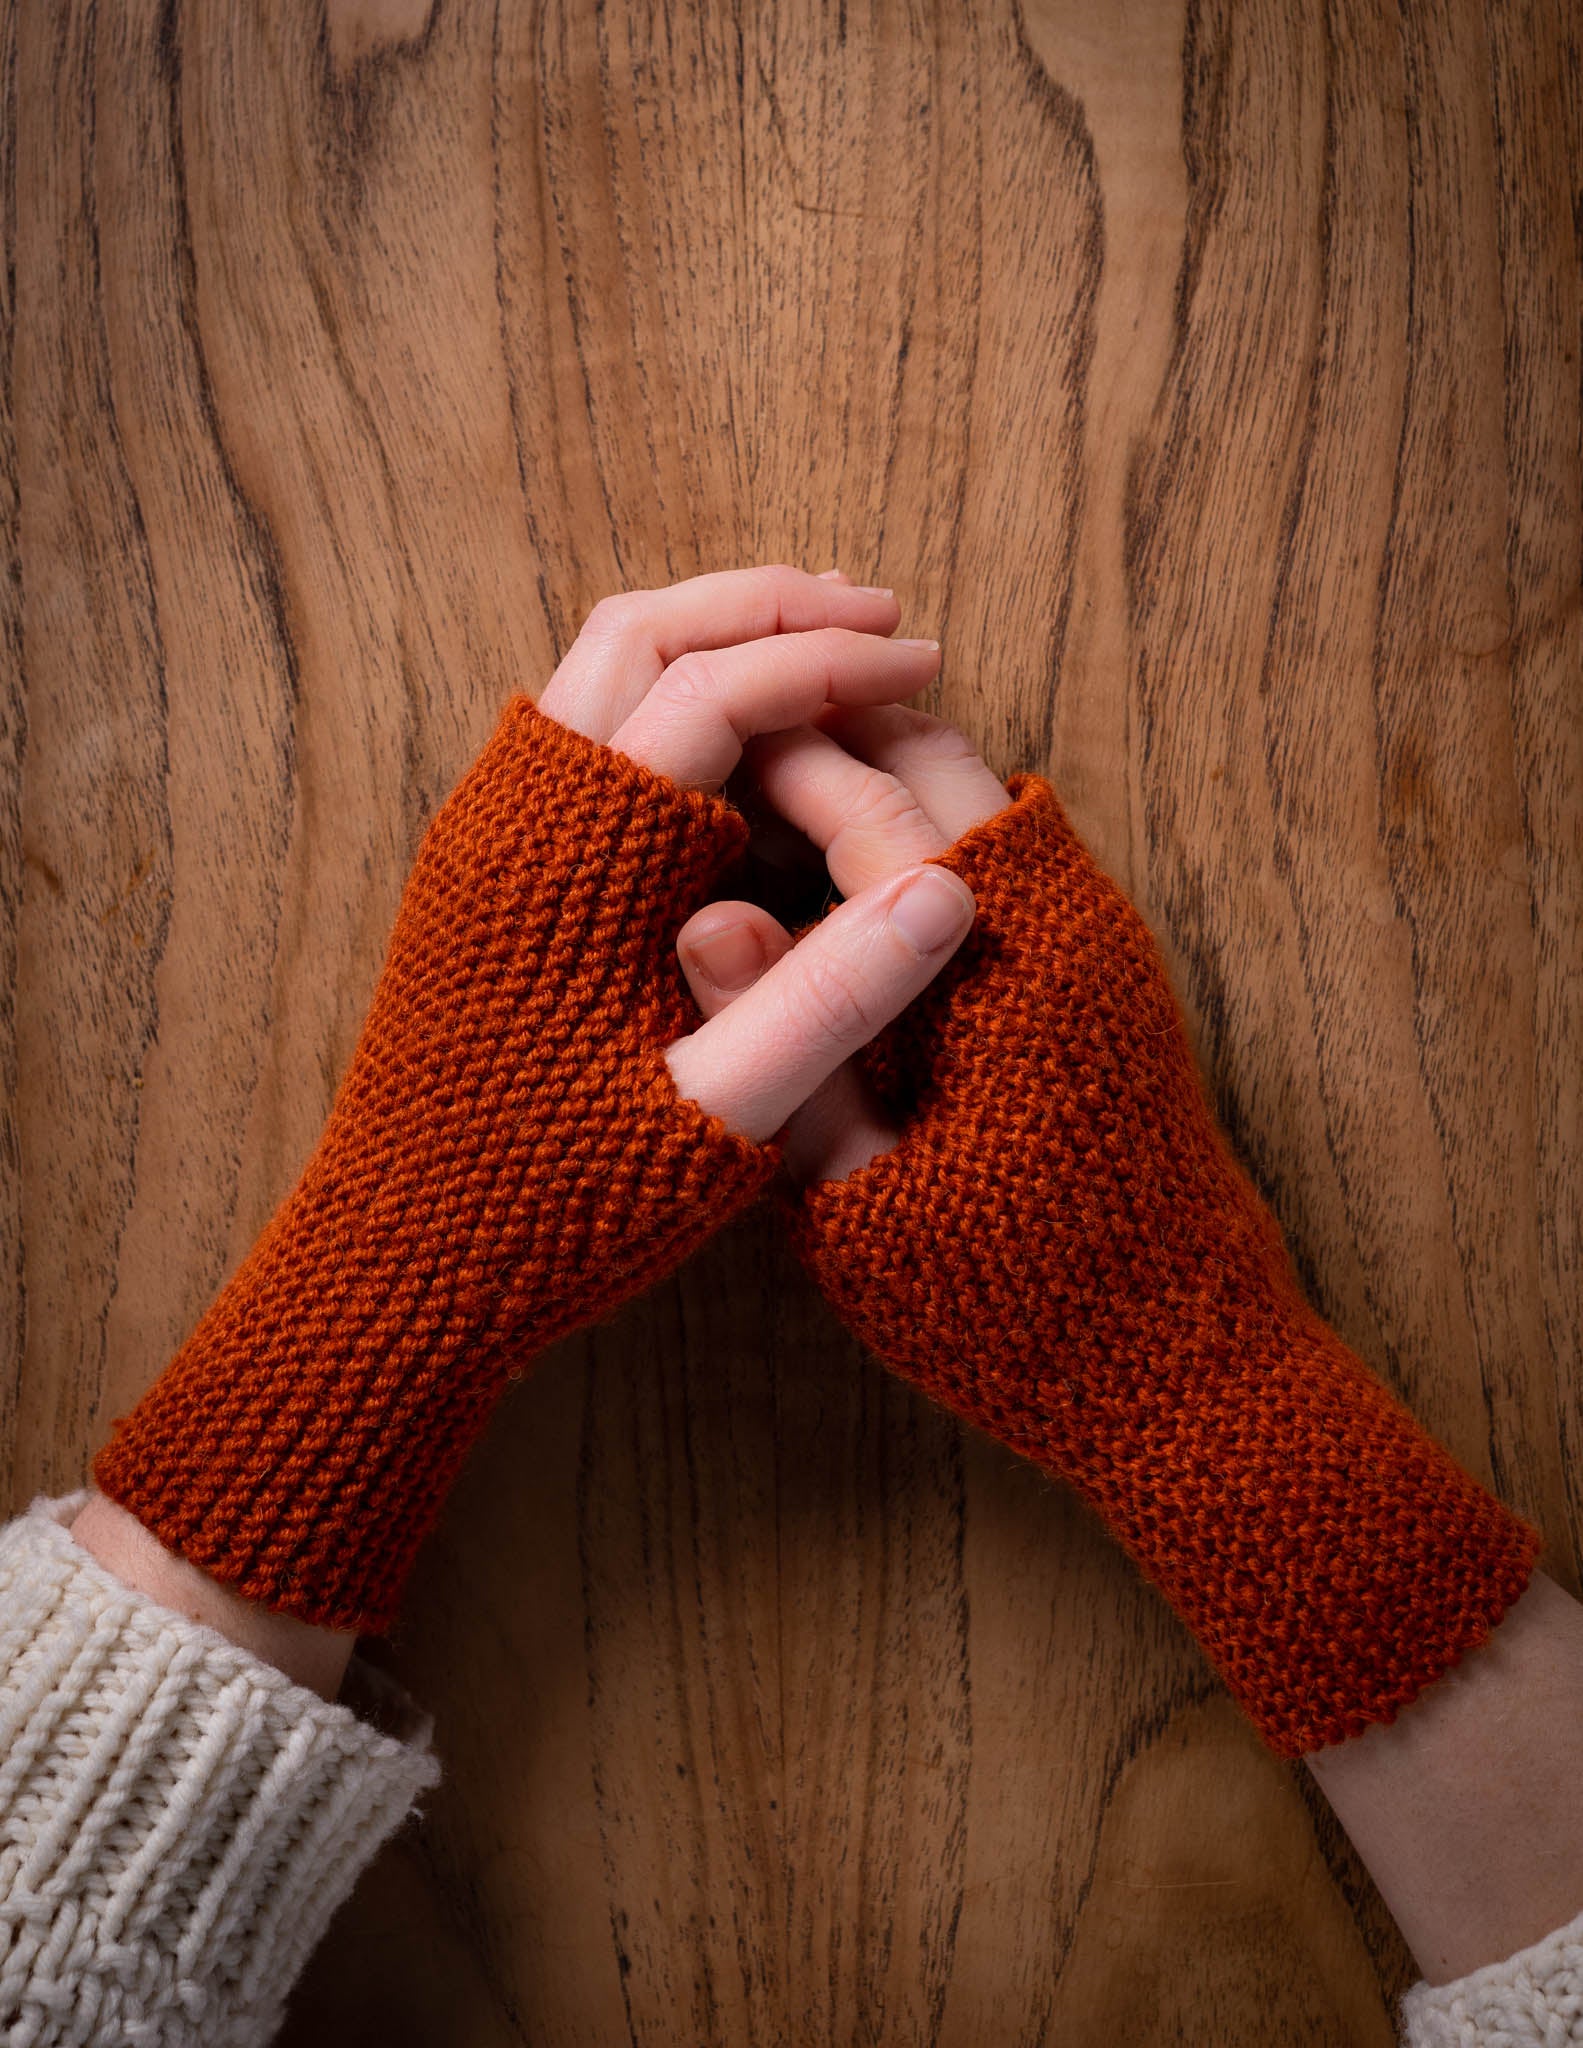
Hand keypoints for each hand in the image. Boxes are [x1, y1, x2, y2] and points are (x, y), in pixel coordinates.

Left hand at [86, 565, 983, 1645]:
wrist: (399, 1267)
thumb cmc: (556, 1205)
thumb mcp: (716, 1114)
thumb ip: (829, 1000)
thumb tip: (945, 887)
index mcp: (575, 853)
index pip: (719, 692)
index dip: (833, 663)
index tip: (925, 662)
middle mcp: (513, 811)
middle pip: (644, 633)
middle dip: (766, 609)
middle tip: (876, 614)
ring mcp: (485, 834)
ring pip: (599, 669)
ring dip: (711, 640)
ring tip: (817, 646)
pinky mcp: (482, 870)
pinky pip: (576, 727)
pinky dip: (665, 696)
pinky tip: (732, 742)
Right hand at [691, 686, 1539, 1760]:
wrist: (1188, 1366)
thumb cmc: (1015, 1309)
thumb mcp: (862, 1209)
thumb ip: (789, 1053)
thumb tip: (702, 916)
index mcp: (1003, 971)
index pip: (875, 806)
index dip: (770, 761)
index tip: (678, 745)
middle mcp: (1066, 922)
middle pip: (936, 757)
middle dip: (824, 731)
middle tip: (708, 745)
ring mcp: (1093, 935)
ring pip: (972, 789)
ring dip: (869, 771)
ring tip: (750, 795)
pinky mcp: (1099, 966)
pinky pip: (998, 846)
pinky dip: (913, 827)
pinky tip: (829, 875)